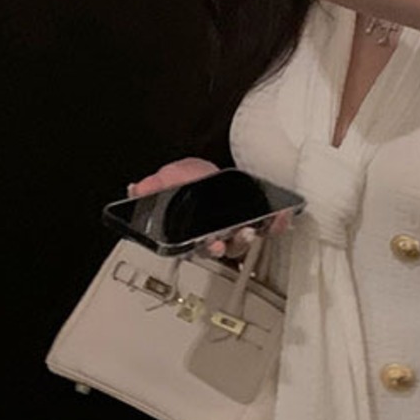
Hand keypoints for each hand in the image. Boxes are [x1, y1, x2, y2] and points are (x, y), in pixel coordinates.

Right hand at [126, 157, 292, 259]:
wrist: (215, 171)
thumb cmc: (193, 179)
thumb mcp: (172, 177)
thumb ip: (155, 185)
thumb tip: (136, 189)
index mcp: (193, 231)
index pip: (199, 246)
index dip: (207, 247)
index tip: (214, 245)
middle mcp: (216, 234)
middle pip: (226, 247)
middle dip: (234, 242)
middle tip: (240, 234)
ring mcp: (237, 228)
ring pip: (246, 240)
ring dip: (252, 234)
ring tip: (256, 225)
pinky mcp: (256, 219)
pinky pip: (268, 228)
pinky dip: (277, 224)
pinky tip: (282, 216)